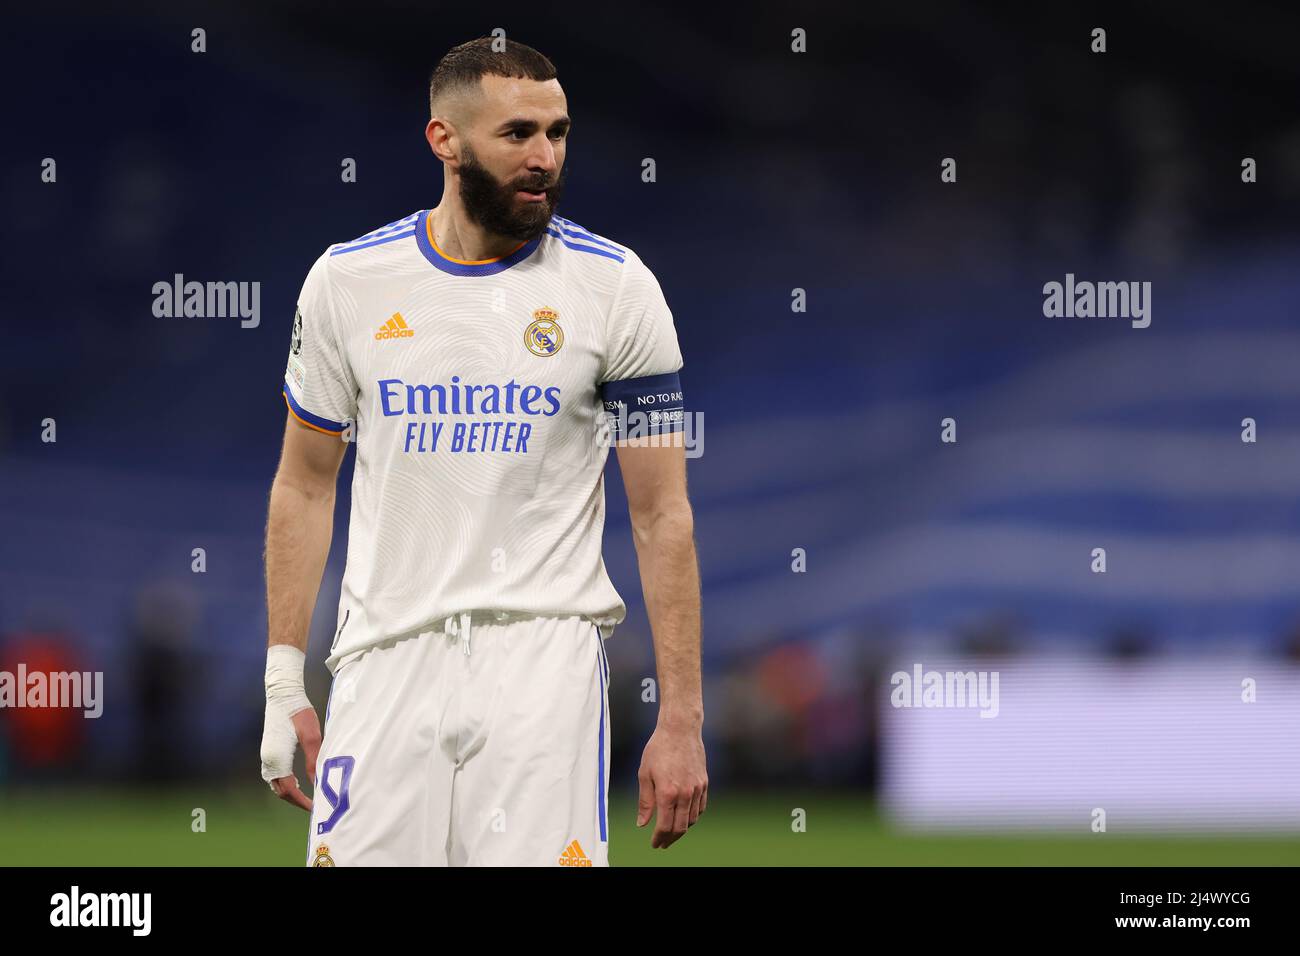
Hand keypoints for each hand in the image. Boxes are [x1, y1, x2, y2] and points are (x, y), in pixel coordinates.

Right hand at [262, 705, 320, 811]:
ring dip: (290, 793)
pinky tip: (298, 783)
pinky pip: (275, 775)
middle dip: (297, 801)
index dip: (302, 802)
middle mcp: (268, 760)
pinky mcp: (268, 750)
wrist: (283, 696)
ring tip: (307, 797)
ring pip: (276, 784)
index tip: (315, 808)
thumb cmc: (299, 713)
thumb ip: (313, 761)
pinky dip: (286, 783)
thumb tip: (317, 783)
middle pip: (281, 790)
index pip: (289, 790)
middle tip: (314, 806)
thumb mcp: (311, 737)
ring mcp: (266, 756)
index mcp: (277, 759)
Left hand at [636, 720, 707, 847]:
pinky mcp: (704, 783)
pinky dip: (693, 817)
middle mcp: (685, 793)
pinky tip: (685, 818)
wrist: (680, 729)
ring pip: (692, 819)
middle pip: (680, 827)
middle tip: (662, 843)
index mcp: (667, 792)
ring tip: (672, 832)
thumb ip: (645, 801)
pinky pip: (701, 807)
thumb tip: (642, 824)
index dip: (659, 838)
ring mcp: (697, 789)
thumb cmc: (658, 749)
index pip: (665, 826)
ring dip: (682, 829)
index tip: (654, 844)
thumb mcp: (644, 774)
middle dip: (671, 839)